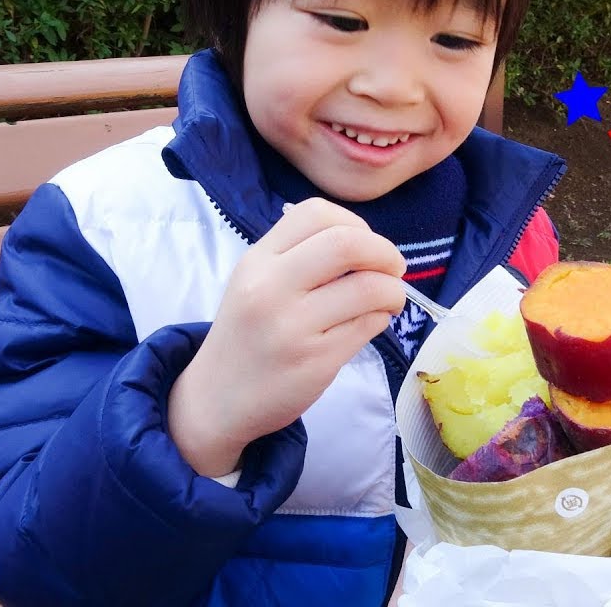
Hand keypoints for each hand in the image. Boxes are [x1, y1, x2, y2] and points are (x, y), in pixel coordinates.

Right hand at [169, 198, 407, 476]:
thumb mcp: (254, 282)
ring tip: (389, 300)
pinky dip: (381, 319)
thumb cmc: (247, 334)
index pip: (315, 212)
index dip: (355, 223)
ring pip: (369, 288)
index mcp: (256, 261)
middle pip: (348, 243)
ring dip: (393, 291)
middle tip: (393, 268)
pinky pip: (368, 326)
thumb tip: (367, 243)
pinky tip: (369, 323)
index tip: (365, 243)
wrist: (217, 398)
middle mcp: (270, 288)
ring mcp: (293, 327)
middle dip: (385, 252)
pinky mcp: (316, 362)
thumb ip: (298, 256)